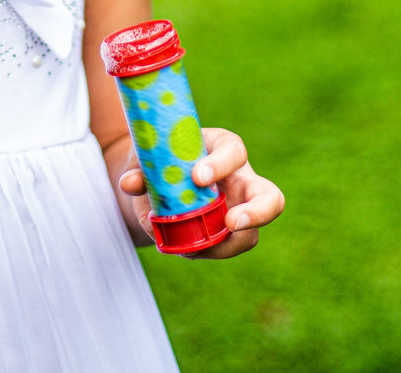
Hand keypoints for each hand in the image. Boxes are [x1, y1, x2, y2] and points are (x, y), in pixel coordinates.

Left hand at [118, 127, 284, 258]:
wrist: (152, 181)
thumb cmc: (157, 157)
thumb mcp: (146, 156)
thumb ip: (138, 167)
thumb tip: (130, 184)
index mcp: (222, 148)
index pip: (233, 152)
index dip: (220, 164)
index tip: (197, 177)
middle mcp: (240, 180)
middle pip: (270, 198)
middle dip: (257, 213)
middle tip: (231, 223)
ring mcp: (237, 211)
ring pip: (249, 236)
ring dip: (221, 246)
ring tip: (188, 246)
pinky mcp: (225, 236)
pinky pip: (222, 250)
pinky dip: (200, 252)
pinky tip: (177, 246)